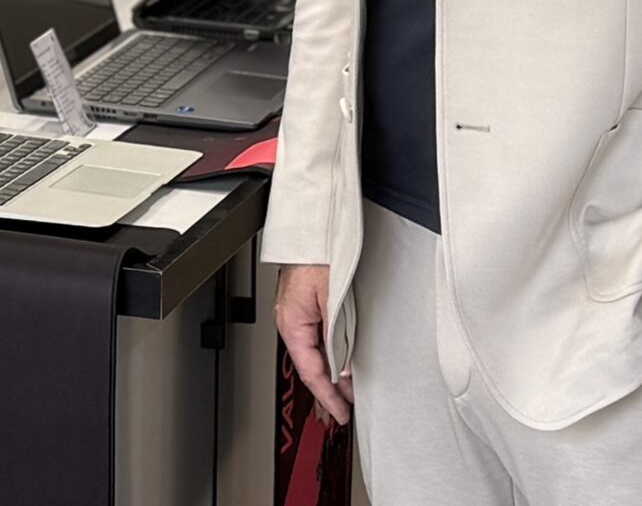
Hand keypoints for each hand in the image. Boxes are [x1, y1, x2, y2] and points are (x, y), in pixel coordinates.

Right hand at [275, 264, 354, 423]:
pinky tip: (343, 359)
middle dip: (330, 389)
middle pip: (311, 365)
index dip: (327, 396)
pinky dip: (332, 354)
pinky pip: (318, 338)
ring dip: (333, 371)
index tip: (340, 413)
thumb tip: (342, 367)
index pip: (311, 371)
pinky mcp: (307, 305)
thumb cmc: (317, 254)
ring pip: (316, 352)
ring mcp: (298, 314)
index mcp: (291, 323)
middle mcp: (291, 321)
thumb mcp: (331, 300)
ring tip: (350, 388)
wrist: (312, 228)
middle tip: (347, 407)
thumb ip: (336, 336)